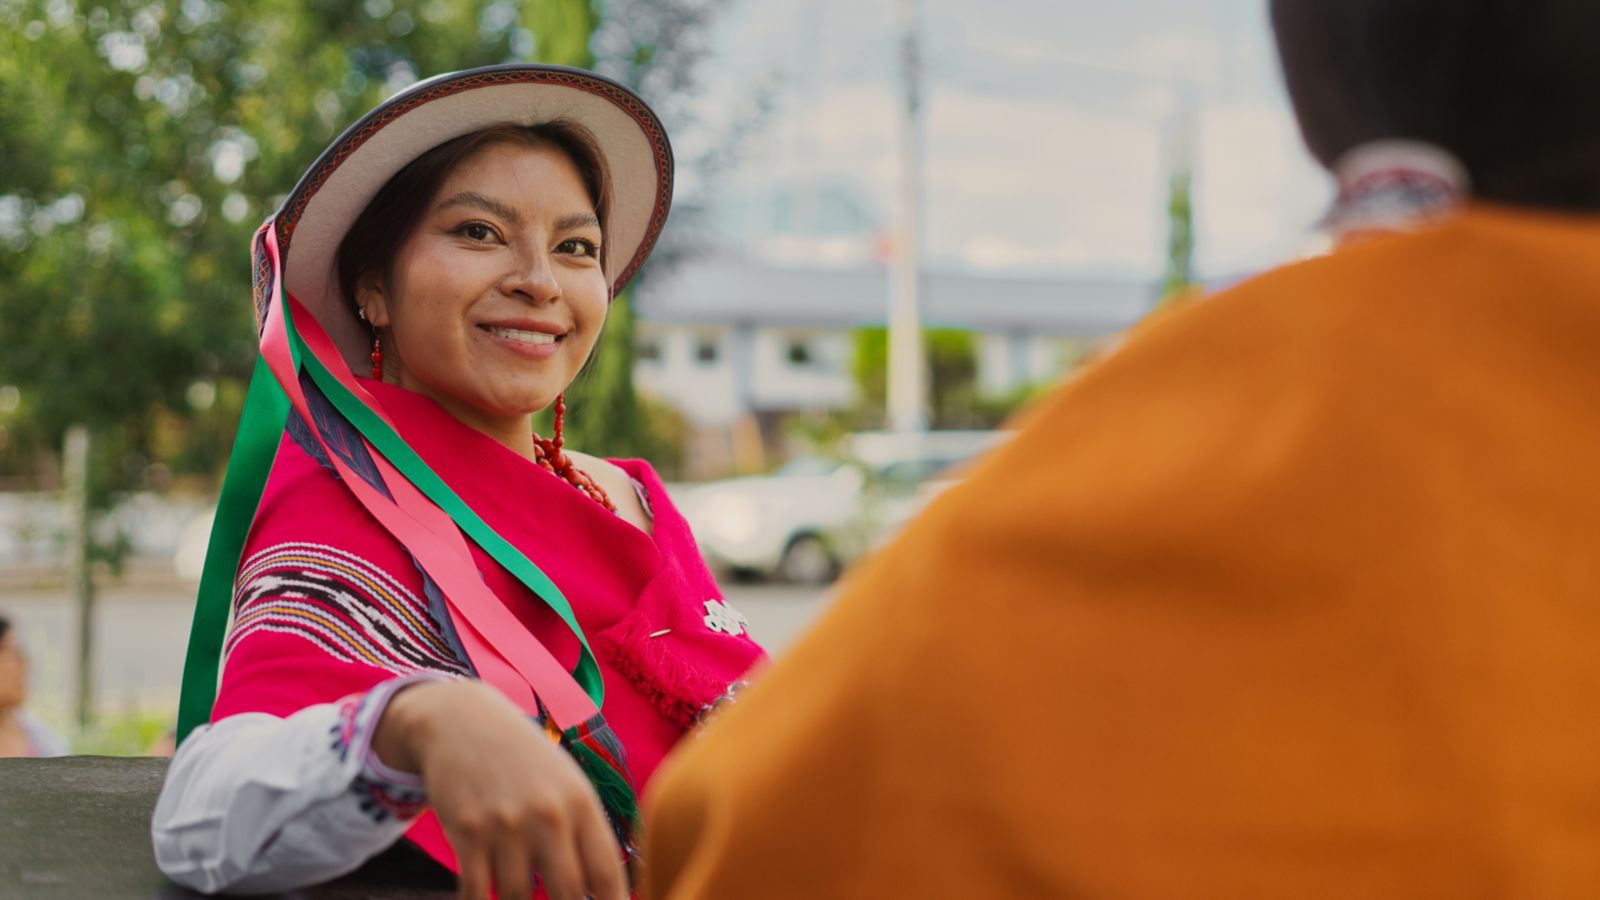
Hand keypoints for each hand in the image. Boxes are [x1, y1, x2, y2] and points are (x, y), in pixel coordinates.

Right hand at [373, 680, 626, 899]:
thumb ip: (584, 833)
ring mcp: (506, 824)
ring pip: (517, 898)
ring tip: (516, 883)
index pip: (607, 873)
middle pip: (569, 893)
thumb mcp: (565, 783)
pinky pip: (475, 892)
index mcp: (581, 803)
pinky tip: (482, 894)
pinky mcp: (467, 832)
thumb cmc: (522, 760)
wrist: (461, 721)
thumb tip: (604, 890)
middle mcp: (549, 814)